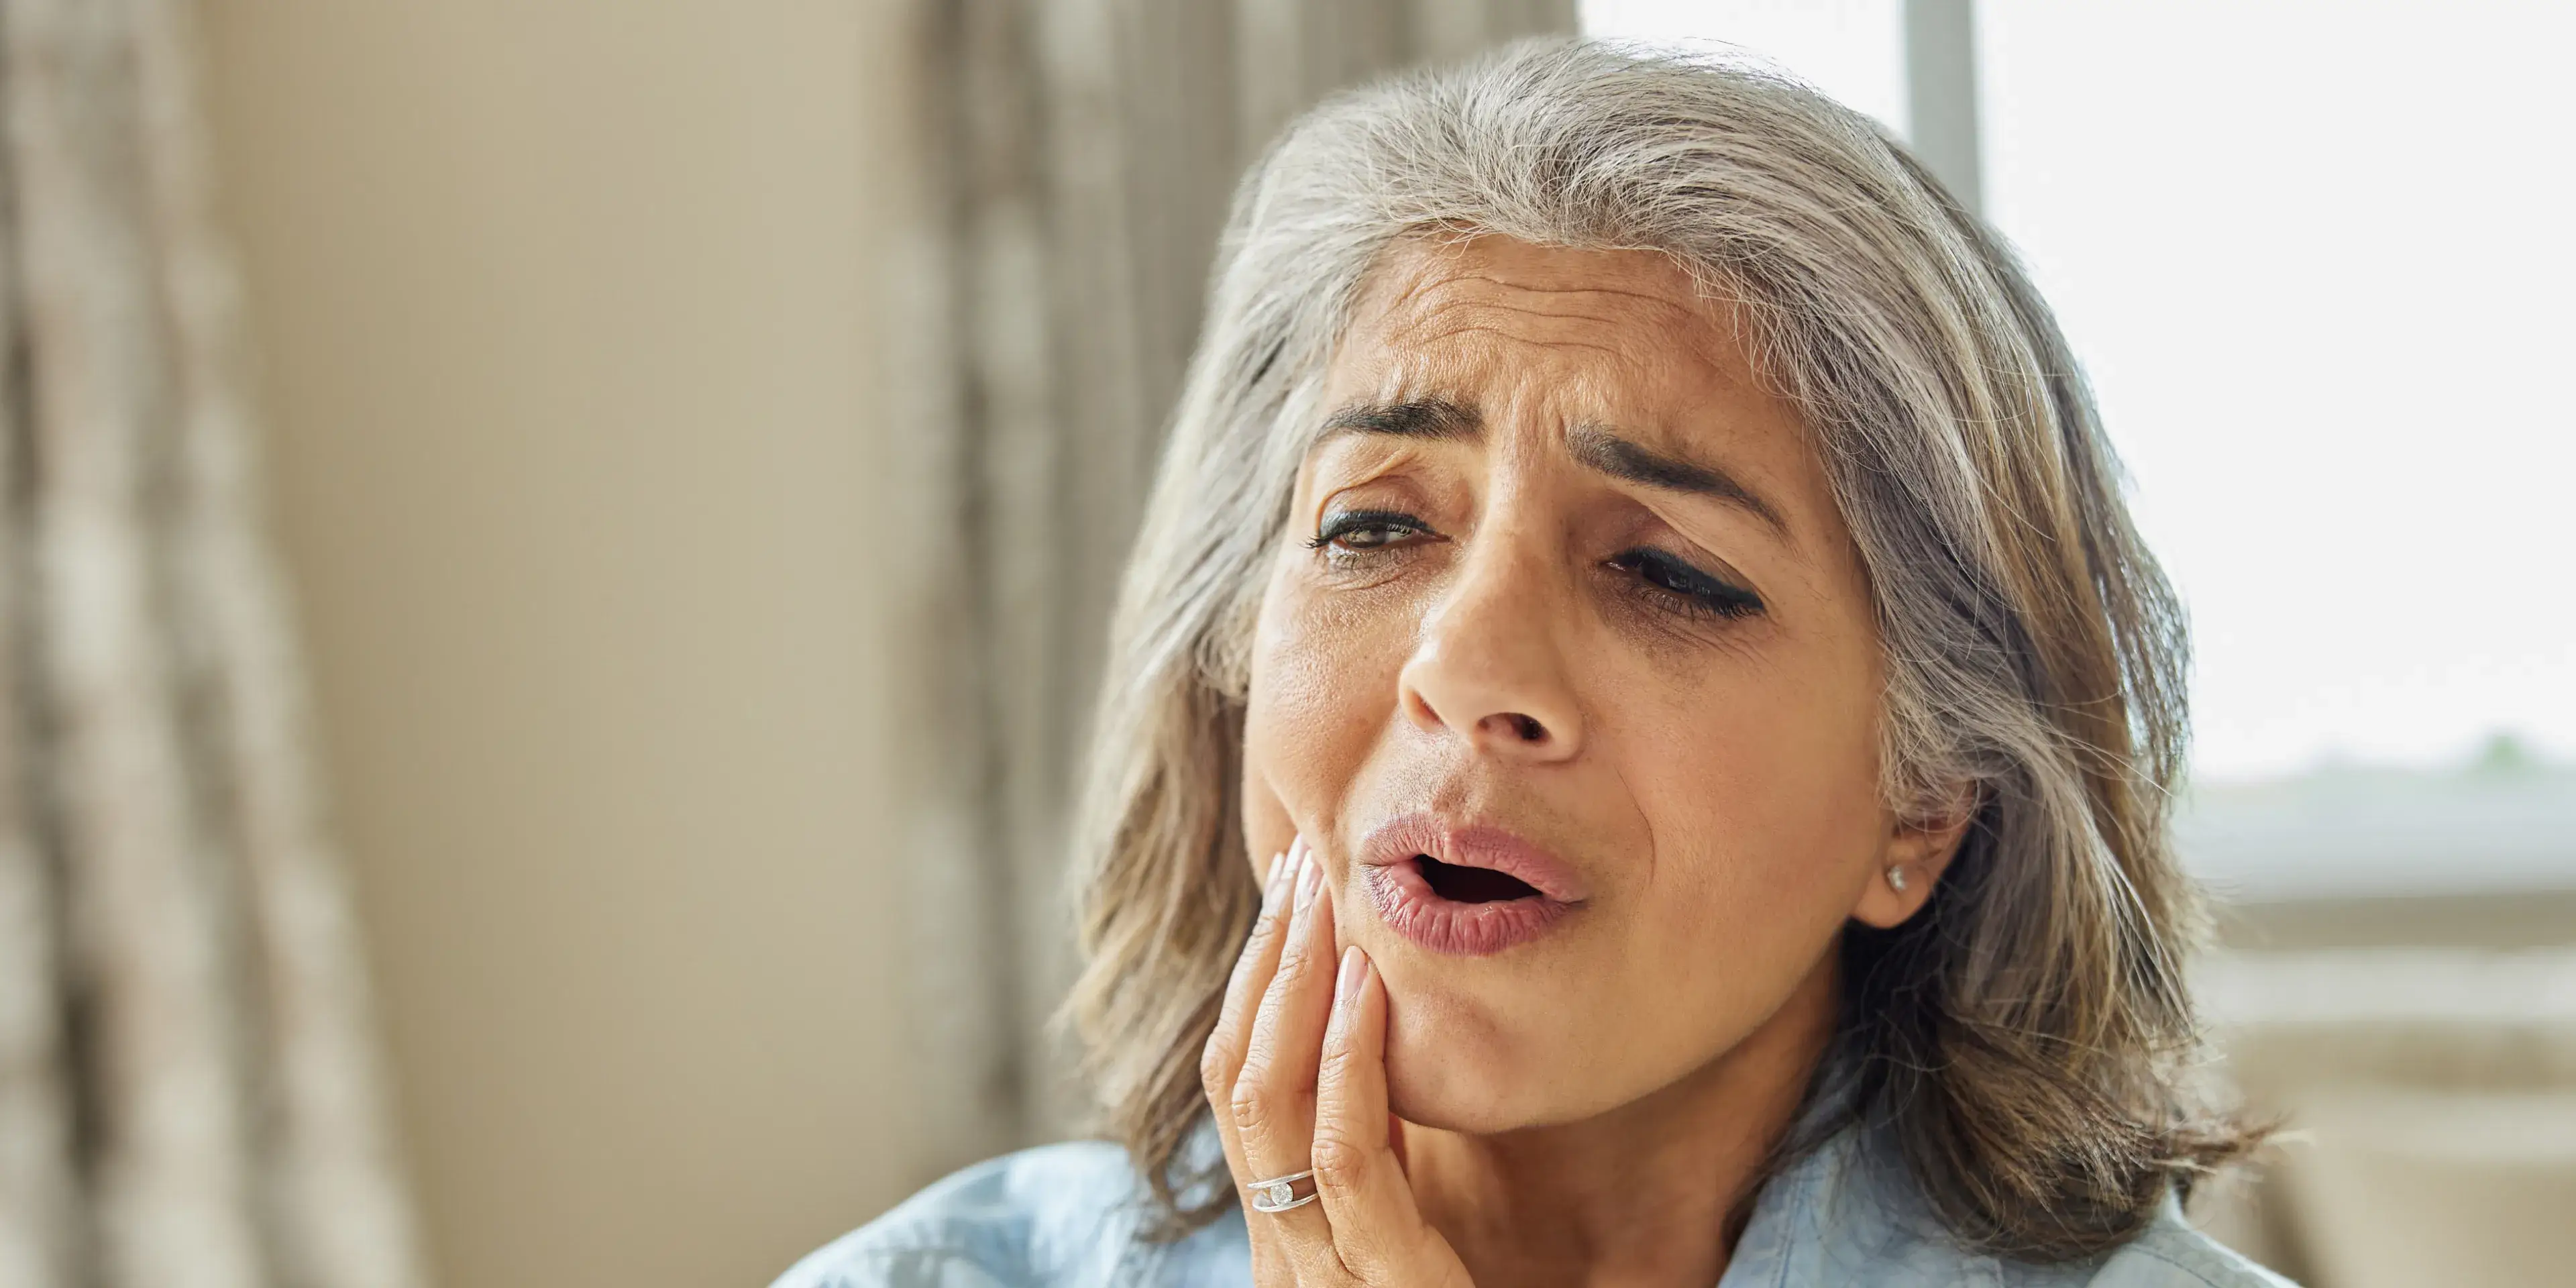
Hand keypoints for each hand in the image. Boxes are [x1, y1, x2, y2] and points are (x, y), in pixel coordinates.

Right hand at [1200, 837, 1474, 1286]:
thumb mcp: (1417, 1227)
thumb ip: (1386, 1154)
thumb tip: (1377, 1040)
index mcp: (1285, 1233)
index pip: (1236, 1086)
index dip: (1250, 984)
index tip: (1289, 892)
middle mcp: (1281, 1253)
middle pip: (1233, 1079)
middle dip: (1263, 963)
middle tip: (1300, 864)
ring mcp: (1319, 1275)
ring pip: (1265, 1106)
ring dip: (1292, 987)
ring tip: (1326, 900)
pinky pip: (1344, 1163)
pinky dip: (1348, 1064)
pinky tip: (1366, 990)